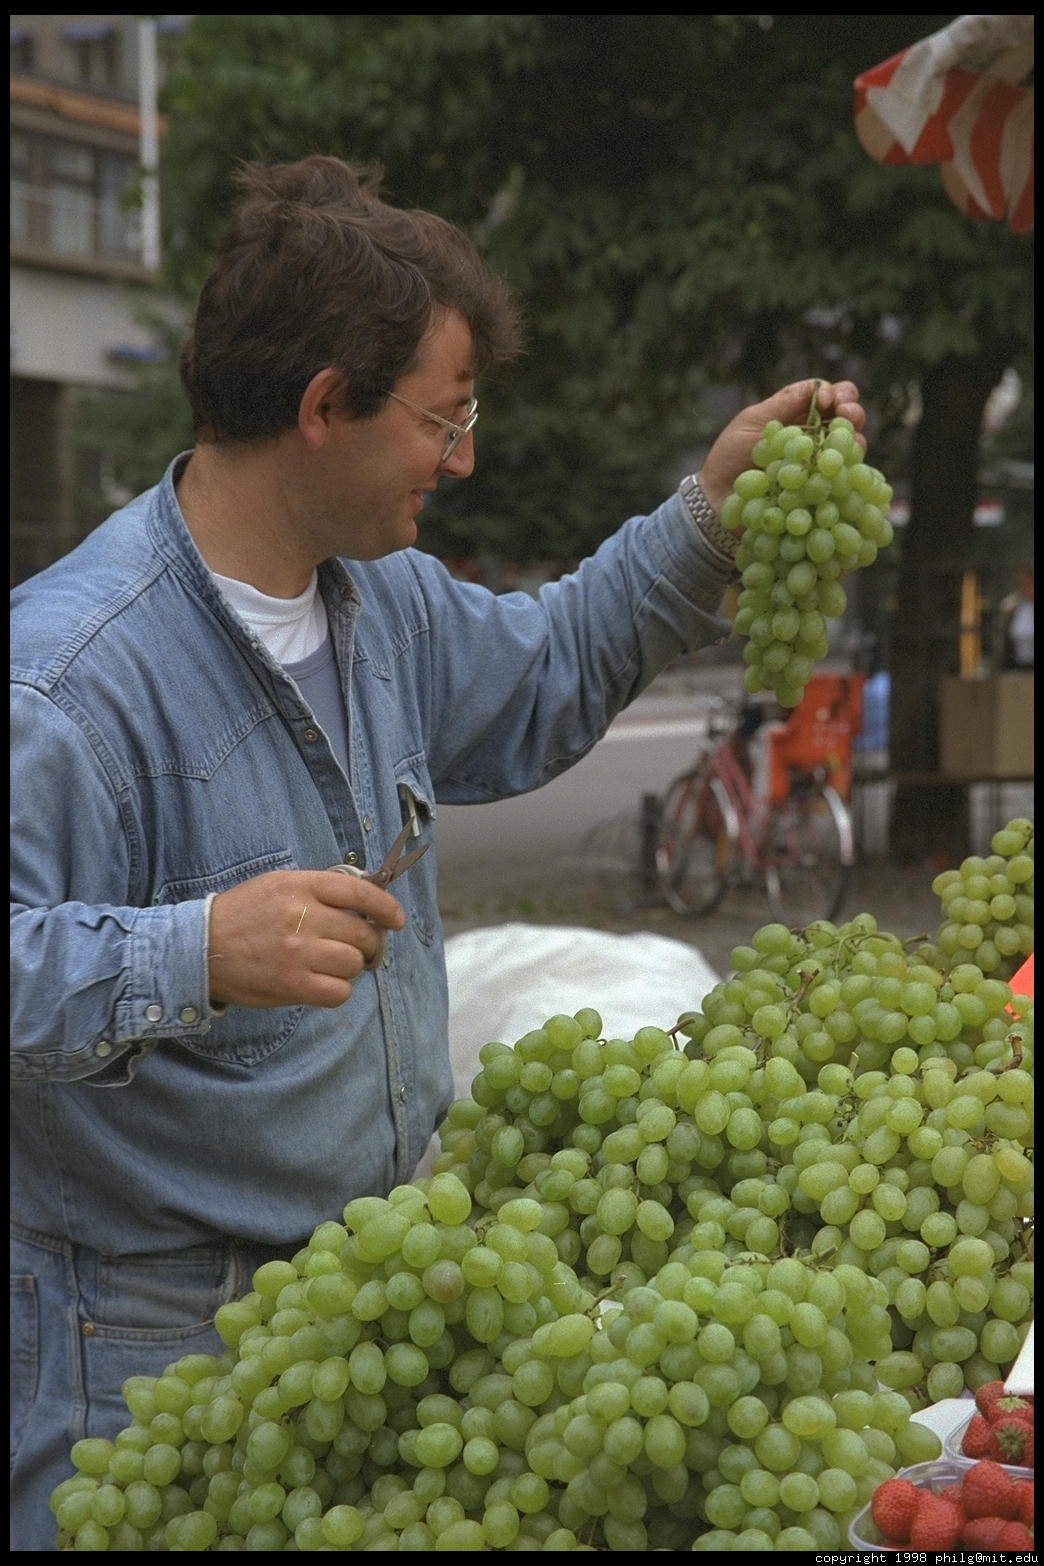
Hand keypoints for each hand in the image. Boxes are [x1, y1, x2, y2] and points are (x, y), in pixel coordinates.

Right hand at [207, 868, 406, 1008]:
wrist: (199, 947)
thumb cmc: (242, 915)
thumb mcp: (277, 885)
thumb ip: (318, 890)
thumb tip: (363, 904)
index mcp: (300, 886)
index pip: (359, 892)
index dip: (386, 906)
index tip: (395, 919)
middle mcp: (302, 916)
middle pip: (362, 932)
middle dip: (367, 943)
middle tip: (356, 948)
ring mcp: (298, 952)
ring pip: (353, 963)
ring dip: (349, 967)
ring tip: (330, 965)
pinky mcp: (292, 984)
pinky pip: (338, 992)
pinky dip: (337, 990)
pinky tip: (322, 984)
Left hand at [699, 379, 866, 511]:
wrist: (717, 500)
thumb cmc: (729, 458)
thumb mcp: (750, 424)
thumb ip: (781, 405)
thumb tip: (814, 387)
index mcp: (797, 415)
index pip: (826, 395)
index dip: (834, 392)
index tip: (826, 400)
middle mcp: (814, 437)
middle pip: (846, 417)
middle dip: (852, 409)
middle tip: (847, 414)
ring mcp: (819, 463)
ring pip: (850, 446)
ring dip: (854, 438)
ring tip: (852, 439)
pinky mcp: (821, 489)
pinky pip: (842, 477)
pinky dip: (848, 469)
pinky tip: (842, 467)